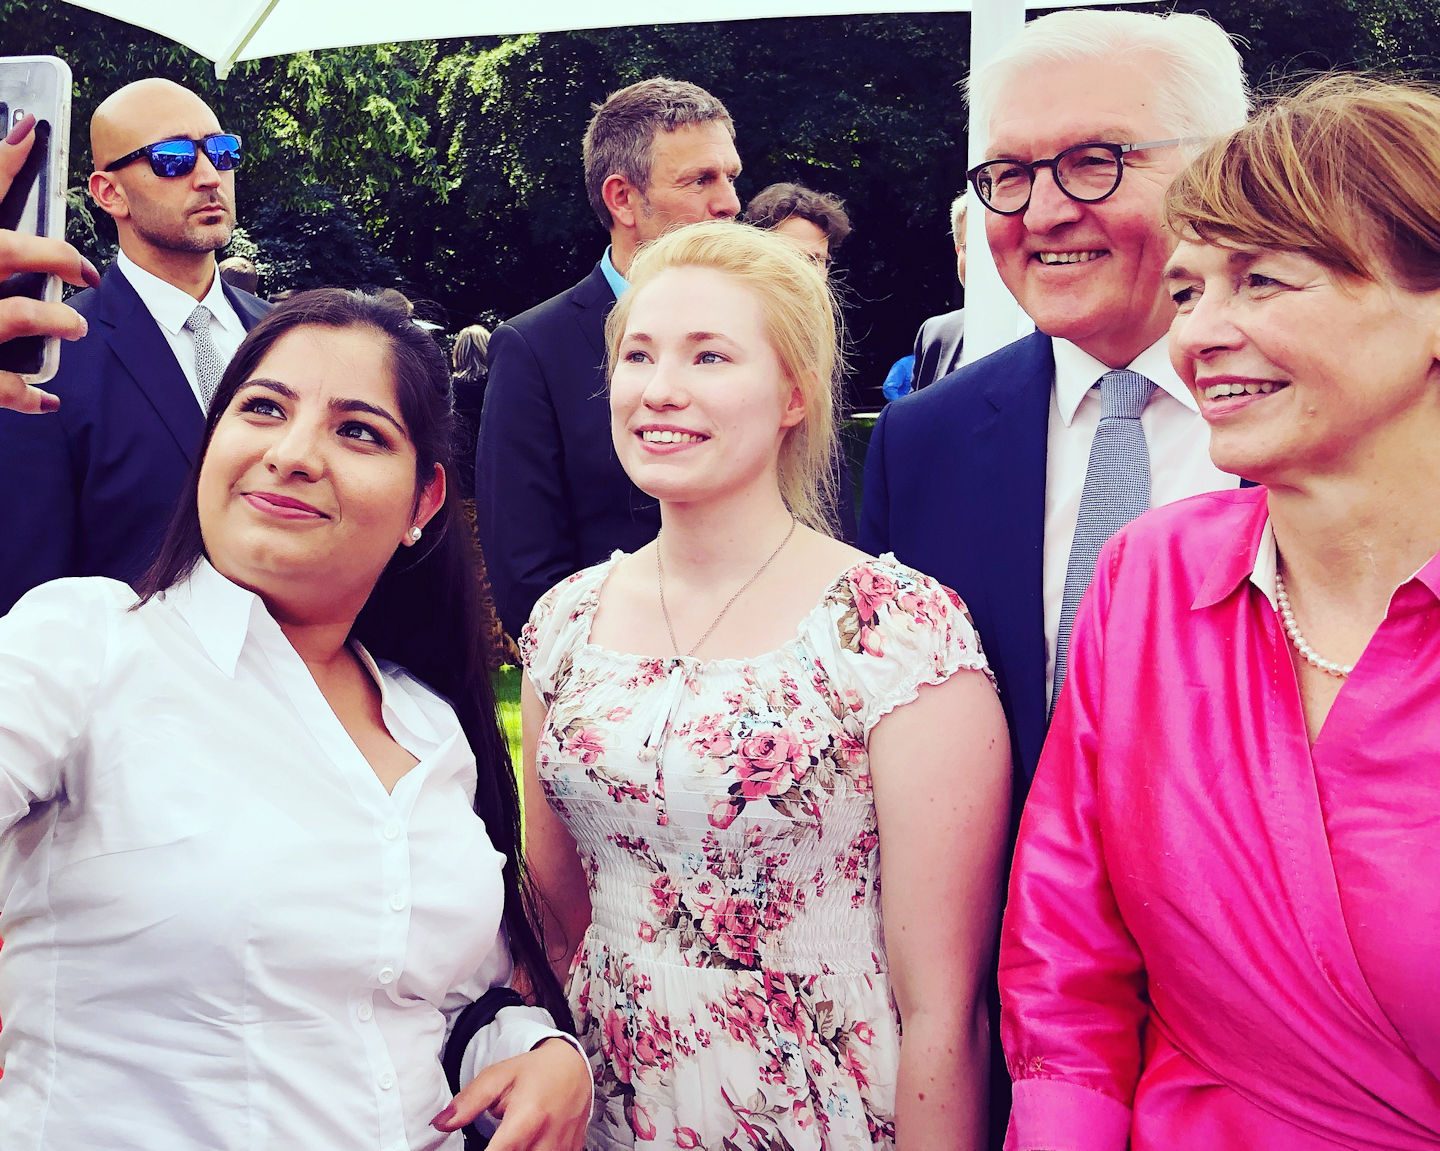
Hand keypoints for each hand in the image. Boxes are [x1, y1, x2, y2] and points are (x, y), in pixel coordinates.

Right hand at [0, 113, 101, 413]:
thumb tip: (15, 138)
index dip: (2, 157)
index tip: (29, 130)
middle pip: (4, 250)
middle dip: (55, 257)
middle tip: (85, 272)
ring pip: (15, 314)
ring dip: (55, 319)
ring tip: (75, 326)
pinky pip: (2, 386)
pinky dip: (29, 395)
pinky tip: (48, 397)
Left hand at [432, 1037, 590, 1150]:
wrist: (574, 1068)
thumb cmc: (533, 1071)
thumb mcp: (498, 1076)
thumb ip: (469, 1101)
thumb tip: (439, 1124)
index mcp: (528, 1116)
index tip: (477, 1149)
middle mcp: (548, 1138)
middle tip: (494, 1139)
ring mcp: (562, 1149)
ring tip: (510, 1138)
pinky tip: (525, 1141)